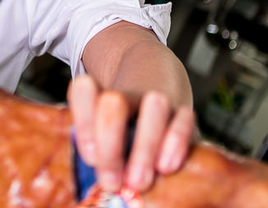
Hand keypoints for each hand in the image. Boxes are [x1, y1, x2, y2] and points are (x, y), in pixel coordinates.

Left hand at [68, 75, 195, 192]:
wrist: (154, 85)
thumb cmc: (120, 128)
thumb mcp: (100, 133)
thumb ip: (96, 150)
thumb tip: (98, 183)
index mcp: (98, 95)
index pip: (83, 91)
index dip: (84, 122)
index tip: (90, 158)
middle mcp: (126, 93)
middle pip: (113, 103)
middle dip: (111, 144)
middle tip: (111, 182)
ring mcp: (156, 98)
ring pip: (154, 105)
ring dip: (145, 145)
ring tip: (138, 181)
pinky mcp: (183, 111)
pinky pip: (184, 119)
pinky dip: (175, 143)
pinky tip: (165, 168)